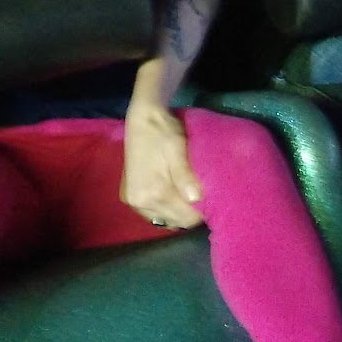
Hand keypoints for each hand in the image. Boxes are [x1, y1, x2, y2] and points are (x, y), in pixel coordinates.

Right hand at [121, 102, 204, 229]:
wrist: (141, 120)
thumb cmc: (163, 132)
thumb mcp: (177, 149)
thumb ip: (184, 175)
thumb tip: (196, 198)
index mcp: (154, 192)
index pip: (186, 218)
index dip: (202, 213)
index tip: (212, 202)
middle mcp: (140, 202)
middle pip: (175, 222)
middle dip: (190, 214)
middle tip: (203, 199)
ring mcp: (133, 202)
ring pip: (164, 220)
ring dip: (177, 213)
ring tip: (188, 197)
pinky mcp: (129, 198)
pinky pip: (153, 214)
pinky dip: (165, 210)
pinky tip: (174, 197)